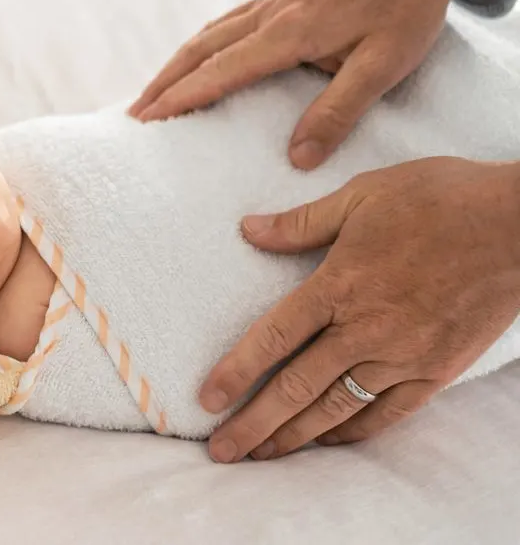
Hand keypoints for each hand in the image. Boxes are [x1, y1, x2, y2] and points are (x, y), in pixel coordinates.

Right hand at [128, 0, 484, 169]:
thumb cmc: (405, 8)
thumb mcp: (384, 66)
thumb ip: (338, 112)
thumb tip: (299, 158)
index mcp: (290, 32)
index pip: (221, 69)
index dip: (182, 95)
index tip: (150, 118)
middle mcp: (270, 13)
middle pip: (200, 49)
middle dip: (163, 83)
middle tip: (135, 115)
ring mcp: (272, 1)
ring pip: (208, 33)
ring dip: (175, 64)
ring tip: (153, 93)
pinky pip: (225, 22)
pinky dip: (199, 46)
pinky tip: (195, 60)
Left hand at [199, 157, 519, 462]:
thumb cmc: (441, 200)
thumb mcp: (363, 194)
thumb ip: (301, 223)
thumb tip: (248, 230)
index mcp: (338, 286)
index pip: (273, 338)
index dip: (236, 372)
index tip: (207, 400)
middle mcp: (364, 330)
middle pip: (296, 388)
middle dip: (254, 424)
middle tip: (221, 451)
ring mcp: (402, 356)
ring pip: (336, 408)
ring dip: (294, 436)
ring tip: (262, 455)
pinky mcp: (436, 371)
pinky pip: (386, 414)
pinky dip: (353, 432)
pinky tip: (327, 442)